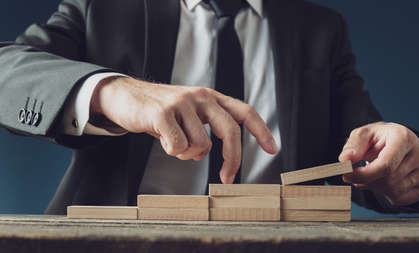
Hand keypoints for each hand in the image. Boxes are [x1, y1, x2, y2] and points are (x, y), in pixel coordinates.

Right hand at [90, 76, 277, 183]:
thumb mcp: (188, 115)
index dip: (261, 130)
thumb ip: (204, 129)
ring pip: (201, 145)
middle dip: (232, 159)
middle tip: (227, 178)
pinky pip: (178, 147)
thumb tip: (208, 155)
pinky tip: (162, 139)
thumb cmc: (160, 111)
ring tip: (174, 142)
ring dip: (188, 154)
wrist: (126, 97)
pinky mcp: (163, 112)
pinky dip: (172, 152)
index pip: (244, 111)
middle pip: (230, 130)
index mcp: (210, 97)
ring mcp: (182, 103)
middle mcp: (201, 96)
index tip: (272, 150)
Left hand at [338, 122, 418, 205]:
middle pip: (389, 180)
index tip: (347, 175)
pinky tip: (382, 182)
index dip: (363, 174)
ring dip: (375, 187)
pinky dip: (387, 195)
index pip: (386, 165)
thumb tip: (345, 159)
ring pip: (395, 192)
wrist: (394, 142)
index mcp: (403, 137)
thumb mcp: (362, 135)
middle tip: (357, 173)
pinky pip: (402, 199)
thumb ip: (352, 146)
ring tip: (371, 174)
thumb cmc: (377, 138)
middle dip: (367, 180)